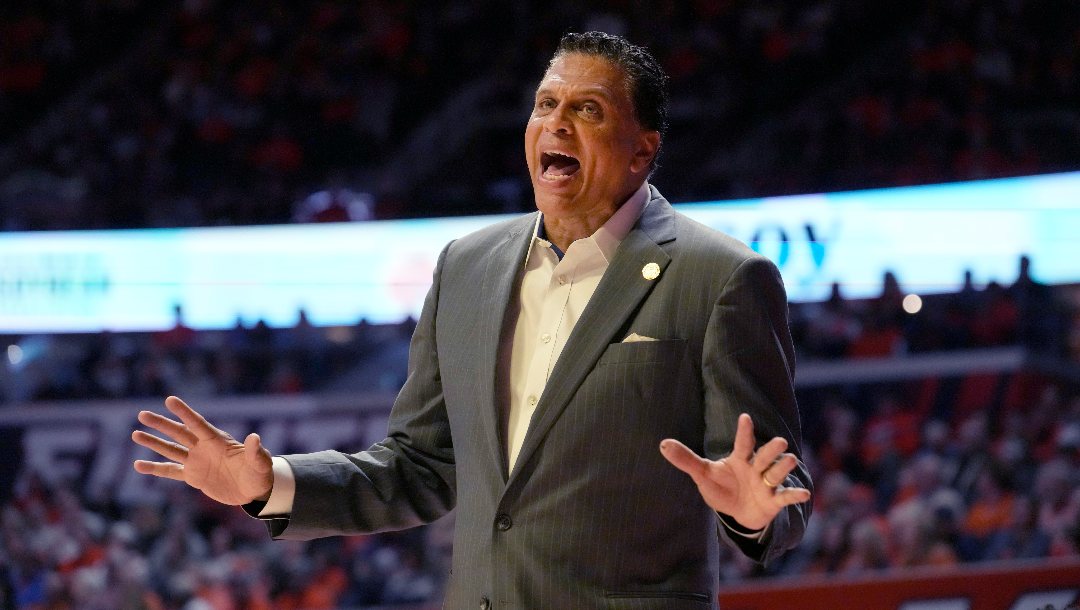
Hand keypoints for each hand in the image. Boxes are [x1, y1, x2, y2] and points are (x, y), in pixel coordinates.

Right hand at [132, 396, 273, 505]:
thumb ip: (256, 451)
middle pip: (179, 433)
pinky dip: (154, 469)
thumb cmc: (259, 473)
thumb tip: (255, 437)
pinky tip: (138, 464)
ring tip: (135, 433)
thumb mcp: (260, 463)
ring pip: (171, 449)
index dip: (184, 413)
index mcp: (218, 441)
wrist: (254, 490)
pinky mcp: (193, 476)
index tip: (170, 400)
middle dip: (161, 424)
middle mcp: (204, 448)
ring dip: (153, 442)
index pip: (198, 424)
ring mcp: (197, 461)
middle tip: (142, 414)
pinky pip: (170, 471)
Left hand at [660, 413, 810, 531]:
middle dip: (771, 449)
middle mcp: (756, 468)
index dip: (744, 431)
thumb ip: (686, 459)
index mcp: (739, 459)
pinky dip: (794, 495)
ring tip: (790, 459)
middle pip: (765, 456)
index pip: (742, 443)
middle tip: (779, 441)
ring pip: (776, 473)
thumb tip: (662, 444)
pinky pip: (785, 497)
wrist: (737, 513)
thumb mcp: (703, 475)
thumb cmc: (721, 488)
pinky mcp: (773, 500)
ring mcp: (766, 484)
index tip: (744, 416)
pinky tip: (805, 494)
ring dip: (783, 467)